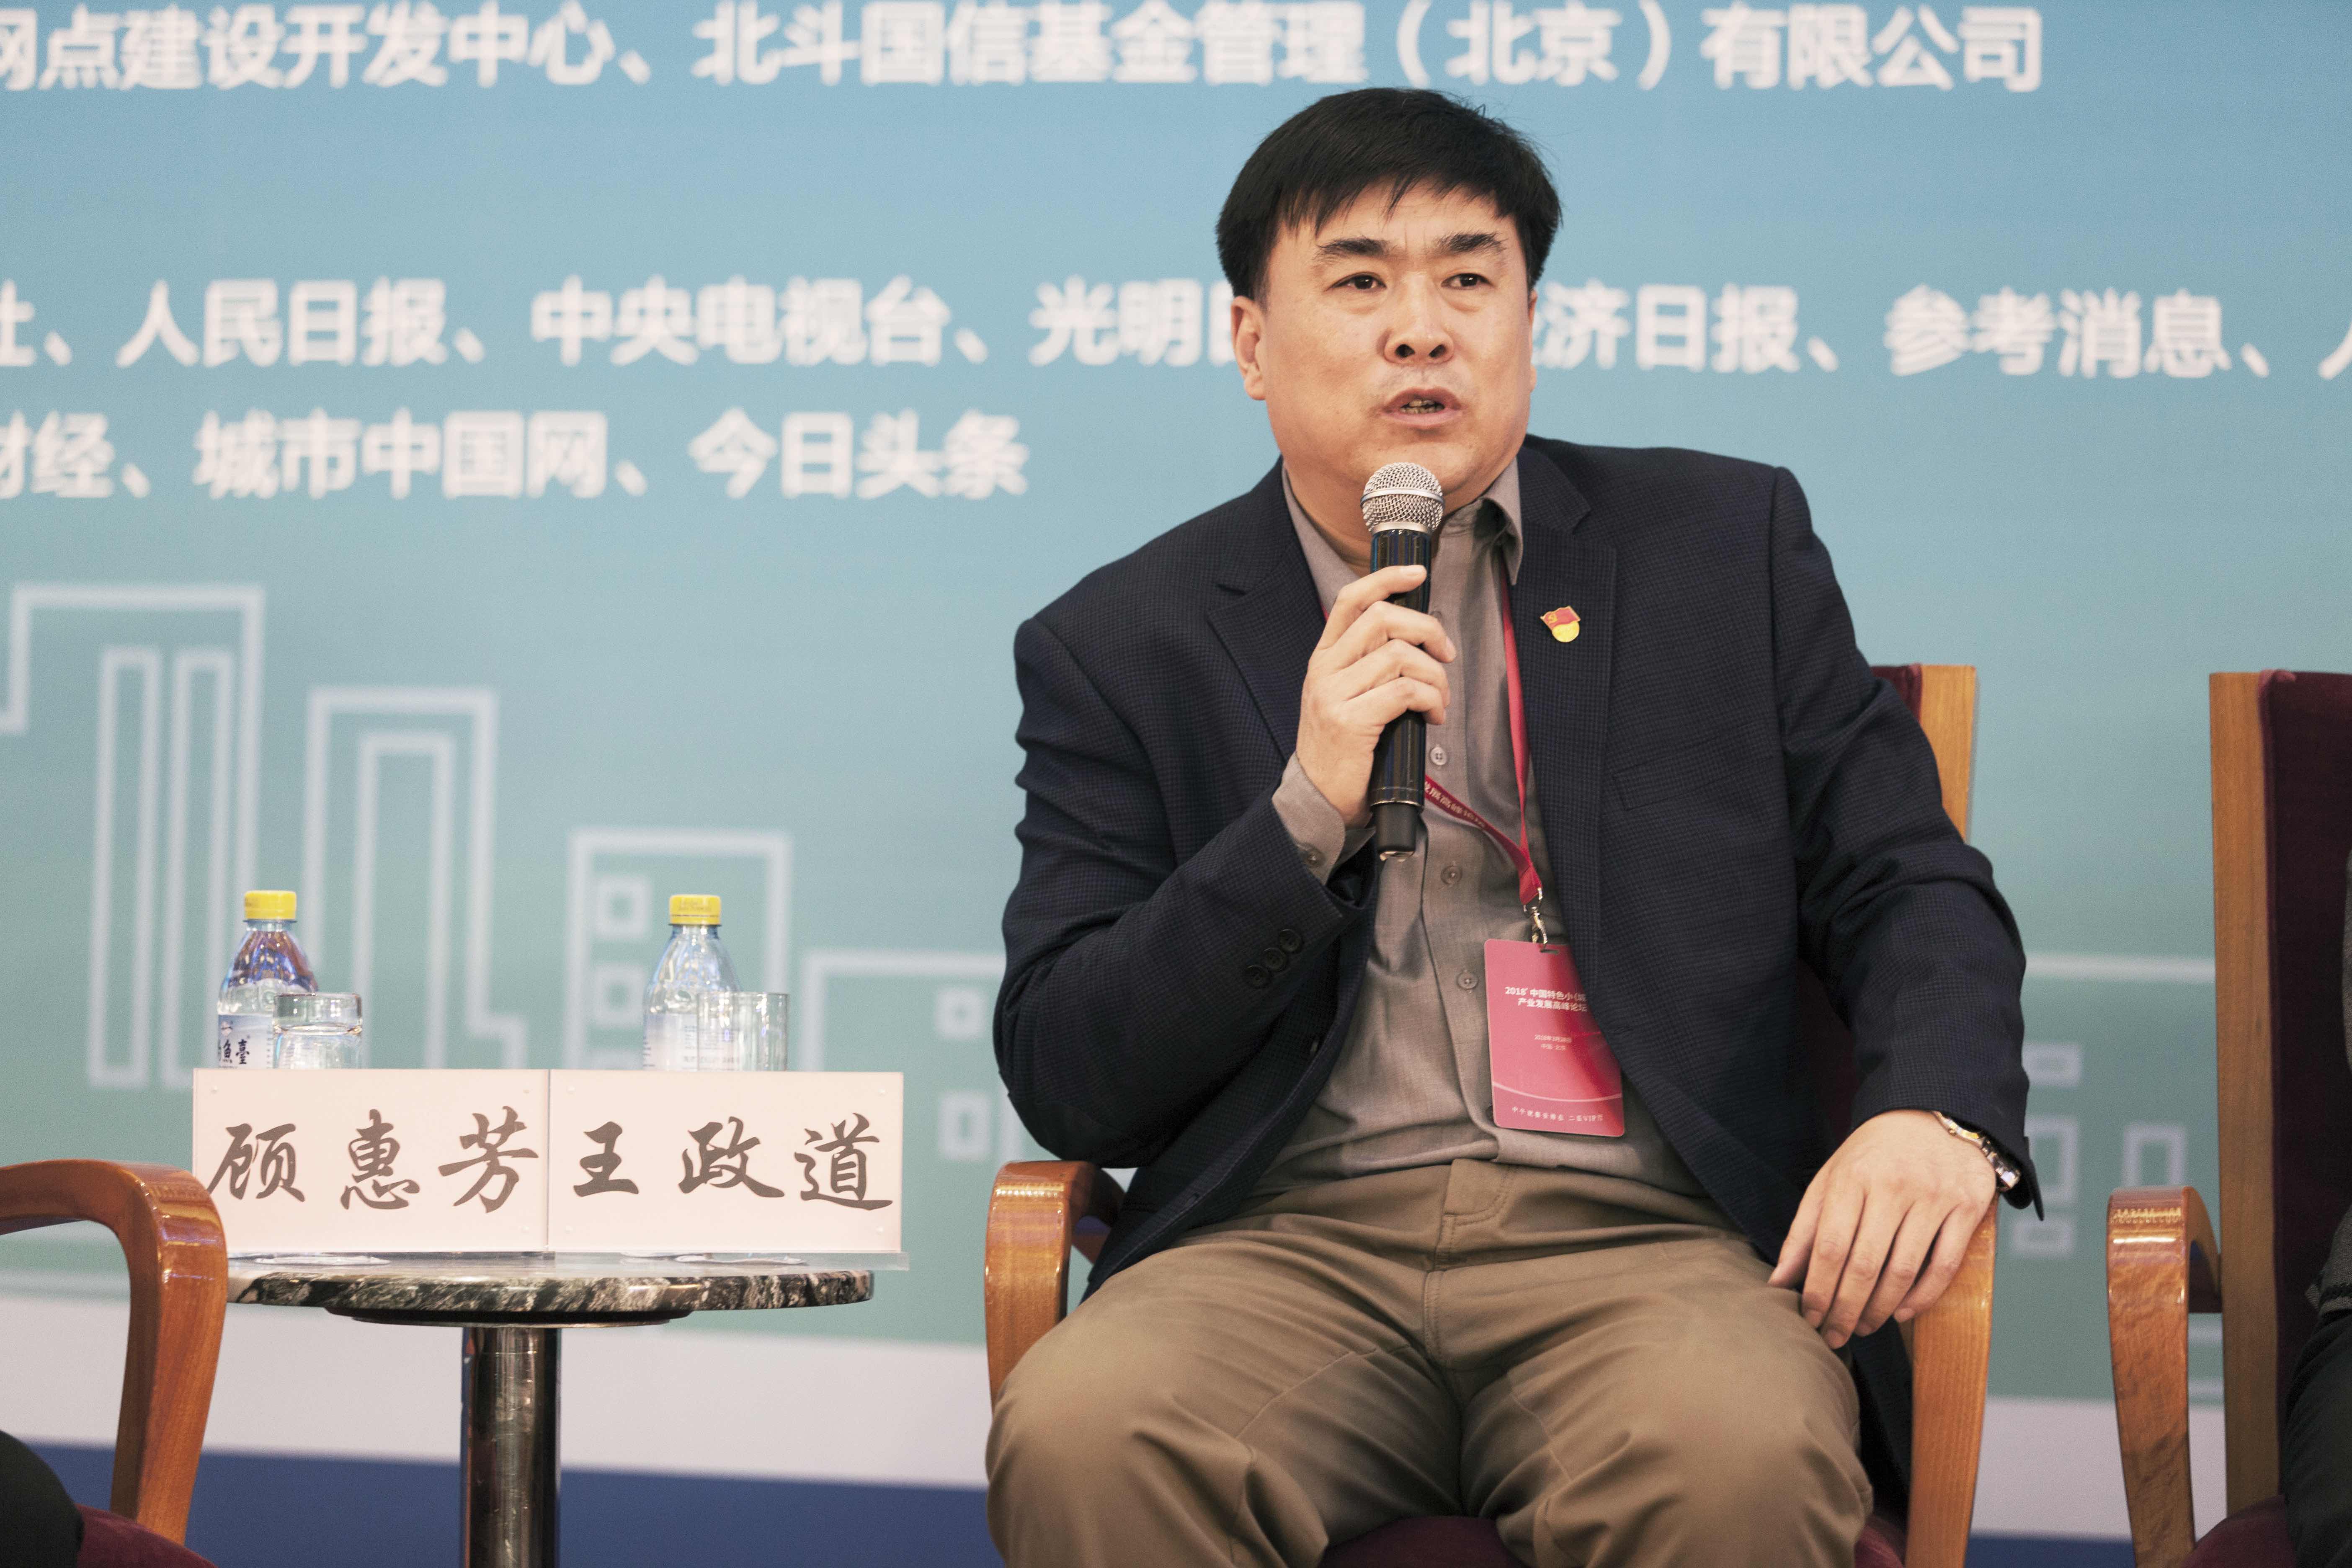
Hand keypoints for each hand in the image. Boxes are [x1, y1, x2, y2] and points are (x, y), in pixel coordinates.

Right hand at [1296, 565, 1456, 826]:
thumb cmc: (1345, 749)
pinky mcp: (1349, 722)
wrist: (1318, 798)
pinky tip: (1433, 717)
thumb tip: (1419, 639)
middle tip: (1446, 655)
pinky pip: (1404, 692)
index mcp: (1324, 658)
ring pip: (1399, 655)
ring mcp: (1334, 694)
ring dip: (1435, 675)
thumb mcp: (1347, 696)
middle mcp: (1325, 670)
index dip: (1386, 578)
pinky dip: (1431, 700)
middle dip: (1427, 630)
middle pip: (1383, 618)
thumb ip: (1370, 666)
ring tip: (1440, 700)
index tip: (1418, 573)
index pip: (1351, 599)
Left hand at [1767, 1108, 1996, 1348]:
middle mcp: (1893, 1186)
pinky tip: (1900, 1313)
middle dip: (1845, 1309)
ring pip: (1903, 1270)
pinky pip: (1945, 1266)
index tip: (1808, 1319)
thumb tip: (1779, 1281)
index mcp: (1853, 1177)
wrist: (1934, 1114)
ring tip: (1863, 1328)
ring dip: (1880, 1310)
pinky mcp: (1968, 1207)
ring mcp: (1934, 1197)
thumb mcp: (1831, 1179)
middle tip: (1834, 1337)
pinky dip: (1922, 1297)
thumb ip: (1805, 1229)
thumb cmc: (1872, 1156)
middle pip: (1864, 1264)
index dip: (1817, 1290)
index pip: (1830, 1246)